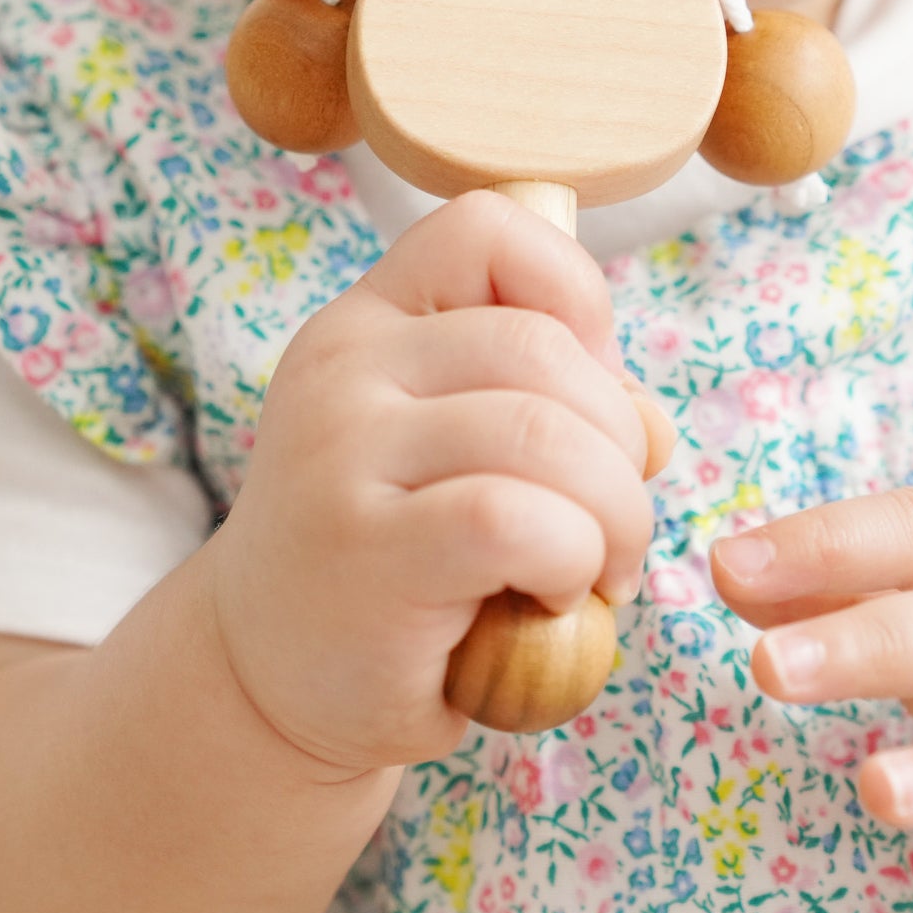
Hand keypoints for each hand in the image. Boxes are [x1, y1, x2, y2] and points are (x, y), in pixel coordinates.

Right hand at [208, 191, 673, 778]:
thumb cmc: (394, 560)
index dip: (573, 291)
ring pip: (541, 431)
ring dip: (613, 510)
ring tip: (602, 569)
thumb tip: (647, 423)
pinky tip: (557, 597)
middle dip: (619, 440)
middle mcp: (344, 366)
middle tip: (616, 522)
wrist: (265, 685)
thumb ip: (545, 403)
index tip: (584, 390)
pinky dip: (573, 556)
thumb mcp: (451, 450)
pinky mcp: (366, 552)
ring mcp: (343, 454)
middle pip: (540, 346)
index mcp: (368, 320)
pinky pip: (513, 519)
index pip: (484, 227)